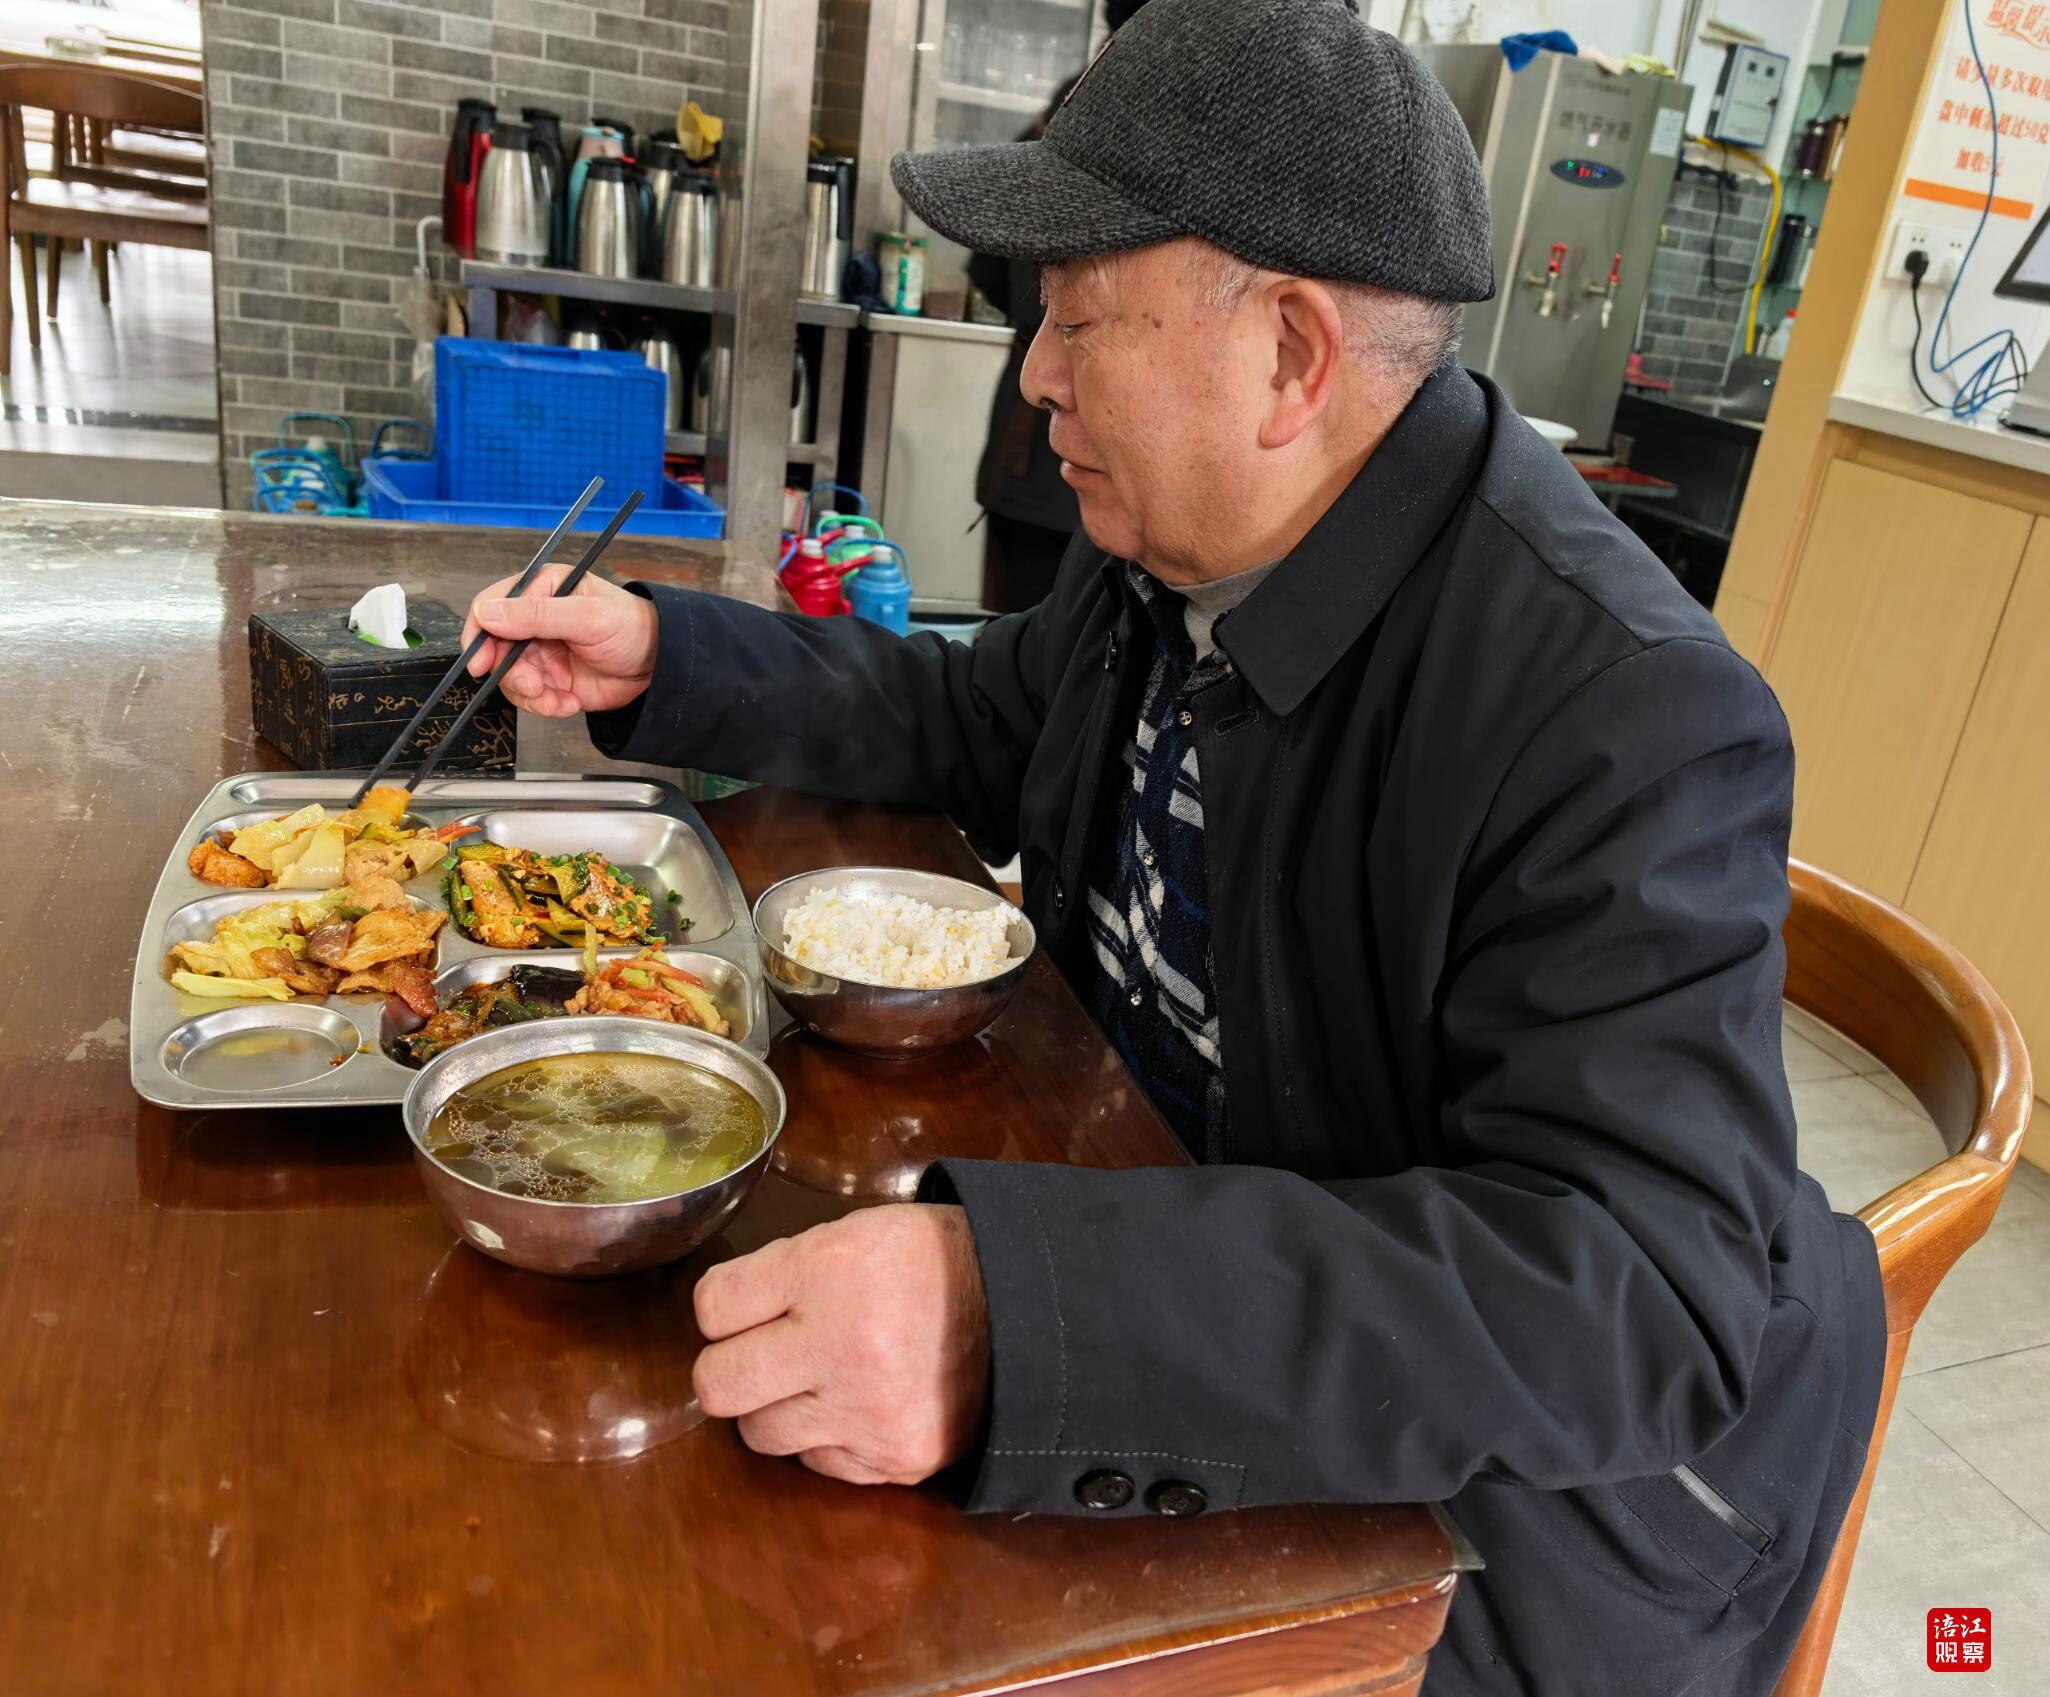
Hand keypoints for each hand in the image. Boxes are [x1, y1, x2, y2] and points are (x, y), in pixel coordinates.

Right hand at [459, 563, 659, 716]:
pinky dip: (545, 706)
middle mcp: (535, 621)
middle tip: (533, 685)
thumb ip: (537, 614)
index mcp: (541, 591)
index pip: (491, 607)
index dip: (480, 635)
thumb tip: (488, 612)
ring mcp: (542, 653)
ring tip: (558, 699)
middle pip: (496, 650)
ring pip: (511, 678)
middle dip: (511, 674)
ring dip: (530, 694)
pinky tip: (569, 703)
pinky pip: (531, 698)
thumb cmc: (632, 627)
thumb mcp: (587, 616)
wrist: (660, 665)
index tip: (481, 662)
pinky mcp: (552, 680)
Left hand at [692, 1205, 990, 1485]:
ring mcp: (865, 1411)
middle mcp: (840, 1343)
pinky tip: (860, 1404)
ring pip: (759, 1433)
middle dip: (730, 1368)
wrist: (1026, 1309)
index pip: (711, 1307)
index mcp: (826, 1269)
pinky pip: (815, 1462)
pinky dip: (826, 1437)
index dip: (726, 1307)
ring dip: (778, 1407)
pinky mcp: (891, 1460)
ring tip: (820, 1379)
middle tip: (765, 1355)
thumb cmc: (927, 1262)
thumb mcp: (853, 1234)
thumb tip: (722, 1321)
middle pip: (717, 1384)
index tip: (749, 1307)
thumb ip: (784, 1273)